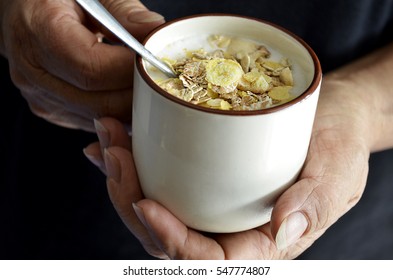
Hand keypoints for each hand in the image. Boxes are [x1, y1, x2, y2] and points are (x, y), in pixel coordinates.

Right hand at [0, 0, 163, 130]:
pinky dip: (115, 113)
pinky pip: (91, 121)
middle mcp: (33, 72)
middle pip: (100, 102)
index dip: (132, 72)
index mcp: (39, 32)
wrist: (23, 8)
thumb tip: (156, 31)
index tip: (157, 64)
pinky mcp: (49, 109)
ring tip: (147, 89)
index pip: (94, 70)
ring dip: (130, 108)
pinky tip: (125, 95)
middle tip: (160, 81)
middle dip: (138, 95)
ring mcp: (40, 96)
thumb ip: (125, 11)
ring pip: (99, 118)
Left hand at [84, 72, 371, 258]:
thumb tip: (282, 228)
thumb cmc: (339, 144)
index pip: (204, 259)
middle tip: (114, 153)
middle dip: (130, 199)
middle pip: (164, 234)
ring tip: (107, 139)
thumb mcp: (338, 172)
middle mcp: (226, 227)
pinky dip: (132, 162)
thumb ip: (315, 203)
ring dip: (123, 176)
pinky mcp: (201, 175)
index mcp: (256, 243)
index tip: (146, 203)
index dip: (169, 239)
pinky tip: (110, 143)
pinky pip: (160, 178)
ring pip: (154, 205)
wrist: (329, 114)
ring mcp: (210, 202)